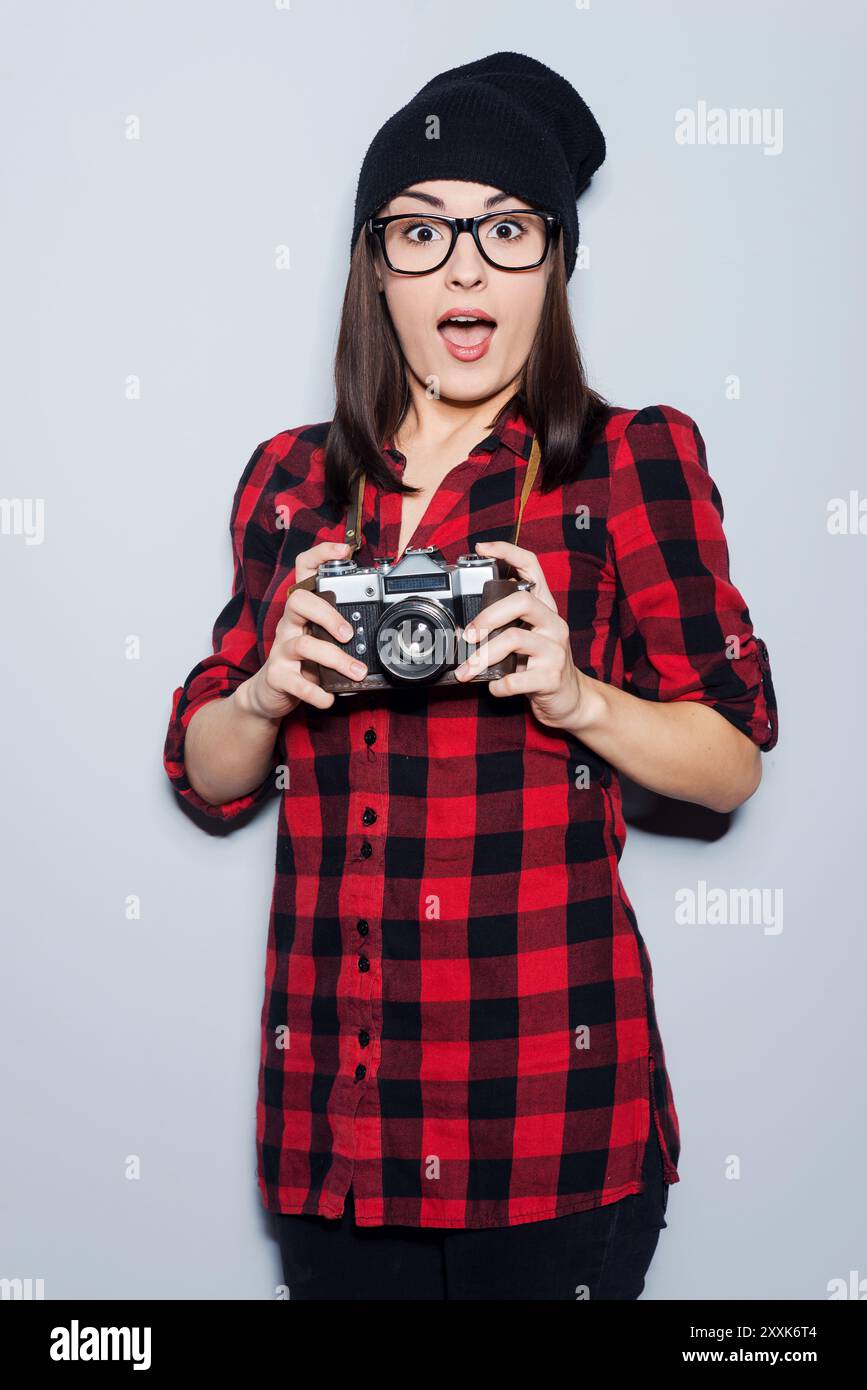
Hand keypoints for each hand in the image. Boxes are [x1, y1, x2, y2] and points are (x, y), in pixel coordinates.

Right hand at [241, 541, 367, 716]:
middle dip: (327, 614)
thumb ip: (342, 629)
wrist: (270, 693)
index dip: (320, 555)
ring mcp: (281, 650)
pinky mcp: (277, 676)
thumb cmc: (303, 662)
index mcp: (302, 611)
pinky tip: (329, 698)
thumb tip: (381, 623)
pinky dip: (316, 692)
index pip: (304, 571)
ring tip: (356, 672)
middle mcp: (289, 625)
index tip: (344, 549)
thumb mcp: (322, 639)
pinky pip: (296, 682)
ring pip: (304, 645)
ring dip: (334, 659)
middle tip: (349, 633)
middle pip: (299, 602)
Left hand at [453, 540, 587, 730]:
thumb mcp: (528, 637)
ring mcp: (555, 650)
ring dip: (483, 656)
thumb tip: (464, 625)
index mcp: (545, 608)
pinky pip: (515, 679)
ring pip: (514, 639)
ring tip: (469, 670)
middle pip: (521, 602)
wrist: (570, 699)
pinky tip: (494, 687)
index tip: (483, 548)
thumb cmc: (541, 664)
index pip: (532, 568)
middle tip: (468, 635)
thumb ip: (506, 625)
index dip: (508, 552)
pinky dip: (497, 685)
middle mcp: (553, 623)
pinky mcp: (551, 678)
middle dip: (487, 616)